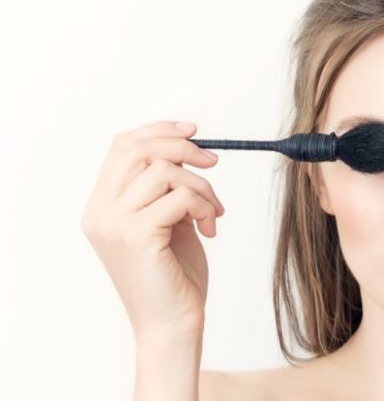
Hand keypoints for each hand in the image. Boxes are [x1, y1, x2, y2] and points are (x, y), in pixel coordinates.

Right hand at [81, 120, 225, 338]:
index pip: (122, 147)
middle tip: (213, 162)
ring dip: (202, 187)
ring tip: (213, 213)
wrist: (173, 322)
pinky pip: (180, 197)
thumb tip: (189, 146)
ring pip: (165, 171)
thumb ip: (167, 187)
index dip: (158, 131)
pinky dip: (205, 206)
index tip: (194, 131)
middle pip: (137, 150)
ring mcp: (115, 224)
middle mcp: (100, 212)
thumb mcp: (168, 219)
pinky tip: (210, 228)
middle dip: (182, 148)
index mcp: (101, 206)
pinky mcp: (138, 236)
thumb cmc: (174, 273)